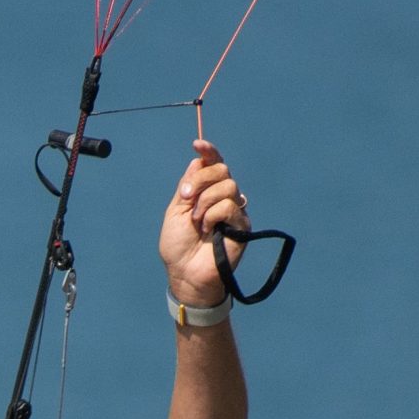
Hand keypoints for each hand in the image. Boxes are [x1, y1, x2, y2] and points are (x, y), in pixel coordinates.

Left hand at [159, 138, 248, 308]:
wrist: (185, 274)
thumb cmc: (178, 247)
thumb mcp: (176, 211)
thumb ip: (187, 186)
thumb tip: (198, 161)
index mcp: (206, 193)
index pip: (213, 165)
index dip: (208, 152)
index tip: (198, 144)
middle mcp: (223, 198)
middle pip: (221, 170)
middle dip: (201, 179)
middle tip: (187, 198)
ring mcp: (234, 211)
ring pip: (227, 186)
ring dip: (205, 202)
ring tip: (196, 222)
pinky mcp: (242, 225)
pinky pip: (230, 205)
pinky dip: (213, 215)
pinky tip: (207, 230)